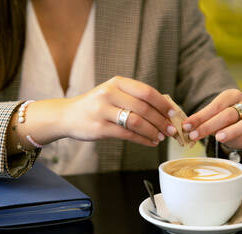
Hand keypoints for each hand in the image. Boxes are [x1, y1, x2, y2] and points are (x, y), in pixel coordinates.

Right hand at [62, 76, 176, 146]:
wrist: (68, 115)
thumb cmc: (96, 105)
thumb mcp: (113, 93)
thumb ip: (134, 98)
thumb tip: (164, 108)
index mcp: (117, 83)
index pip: (146, 92)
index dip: (163, 104)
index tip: (173, 113)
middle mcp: (109, 94)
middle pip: (143, 108)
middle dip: (161, 121)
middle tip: (171, 129)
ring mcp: (102, 111)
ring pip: (136, 122)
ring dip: (153, 131)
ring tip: (161, 137)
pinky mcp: (99, 128)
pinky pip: (127, 135)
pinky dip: (143, 140)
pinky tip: (150, 142)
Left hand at [182, 89, 241, 148]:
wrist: (236, 128)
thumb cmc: (220, 121)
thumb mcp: (208, 118)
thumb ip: (199, 121)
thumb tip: (185, 127)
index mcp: (232, 95)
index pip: (216, 105)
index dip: (201, 116)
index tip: (187, 126)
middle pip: (229, 114)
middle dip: (210, 126)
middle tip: (195, 135)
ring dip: (233, 130)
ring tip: (219, 138)